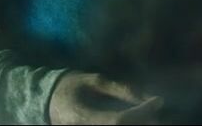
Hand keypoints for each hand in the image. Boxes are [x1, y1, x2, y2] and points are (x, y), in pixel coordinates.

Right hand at [48, 72, 162, 124]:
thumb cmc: (68, 86)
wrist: (43, 101)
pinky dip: (128, 125)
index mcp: (82, 117)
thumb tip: (146, 96)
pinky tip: (136, 119)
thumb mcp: (92, 80)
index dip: (142, 112)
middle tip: (156, 110)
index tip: (158, 100)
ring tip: (149, 115)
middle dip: (144, 122)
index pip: (119, 121)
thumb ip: (119, 89)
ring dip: (138, 125)